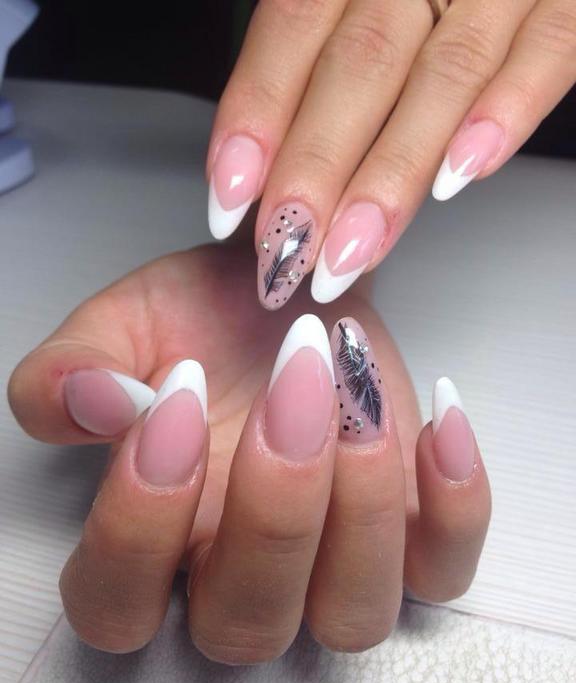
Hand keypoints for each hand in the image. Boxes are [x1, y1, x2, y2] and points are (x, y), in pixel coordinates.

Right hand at [9, 244, 489, 662]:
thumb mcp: (121, 326)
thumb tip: (90, 406)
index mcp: (152, 542)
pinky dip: (457, 508)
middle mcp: (239, 577)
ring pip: (352, 618)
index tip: (180, 393)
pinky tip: (435, 418)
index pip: (117, 608)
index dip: (141, 520)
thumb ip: (71, 370)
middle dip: (276, 503)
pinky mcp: (410, 538)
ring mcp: (331, 567)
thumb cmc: (202, 320)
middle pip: (247, 626)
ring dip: (363, 506)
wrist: (286, 293)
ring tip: (358, 389)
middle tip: (295, 376)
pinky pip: (444, 572)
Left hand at [207, 0, 575, 306]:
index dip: (258, 113)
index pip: (294, 26)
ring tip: (352, 250)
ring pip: (444, 73)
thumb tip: (270, 156)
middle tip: (286, 250)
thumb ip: (324, 49)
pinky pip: (549, 47)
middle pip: (361, 63)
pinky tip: (463, 175)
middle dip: (317, 167)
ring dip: (394, 171)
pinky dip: (508, 109)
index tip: (230, 198)